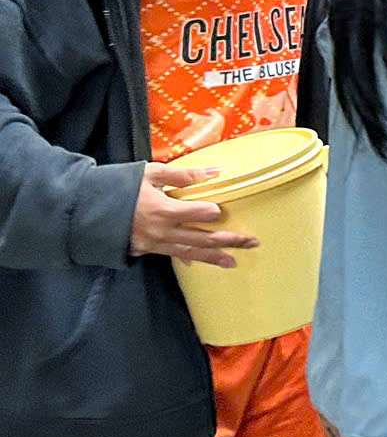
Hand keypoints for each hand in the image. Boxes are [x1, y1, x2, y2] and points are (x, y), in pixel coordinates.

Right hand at [130, 164, 254, 266]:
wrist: (85, 207)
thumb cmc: (119, 185)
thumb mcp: (150, 173)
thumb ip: (183, 175)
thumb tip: (215, 172)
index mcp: (163, 209)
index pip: (198, 213)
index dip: (212, 212)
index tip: (221, 211)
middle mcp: (162, 231)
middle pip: (202, 238)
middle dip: (228, 241)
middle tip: (250, 242)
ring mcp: (154, 244)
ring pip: (190, 252)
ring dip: (213, 257)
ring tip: (233, 261)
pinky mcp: (146, 250)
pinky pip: (172, 256)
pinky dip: (189, 260)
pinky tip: (202, 263)